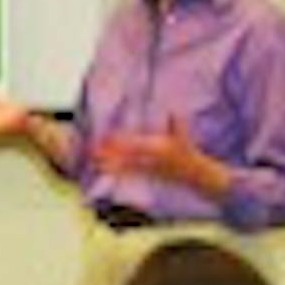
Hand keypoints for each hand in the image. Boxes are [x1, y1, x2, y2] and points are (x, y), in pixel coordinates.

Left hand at [93, 116, 226, 195]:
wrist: (191, 173)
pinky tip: (103, 169)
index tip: (107, 138)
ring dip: (108, 163)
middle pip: (125, 156)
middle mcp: (149, 160)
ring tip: (93, 160)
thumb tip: (173, 109)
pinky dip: (115, 171)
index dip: (120, 141)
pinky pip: (128, 173)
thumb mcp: (183, 136)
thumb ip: (177, 123)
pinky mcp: (144, 175)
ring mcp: (146, 169)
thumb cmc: (186, 150)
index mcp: (157, 148)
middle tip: (93, 150)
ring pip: (124, 166)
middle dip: (109, 153)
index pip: (135, 144)